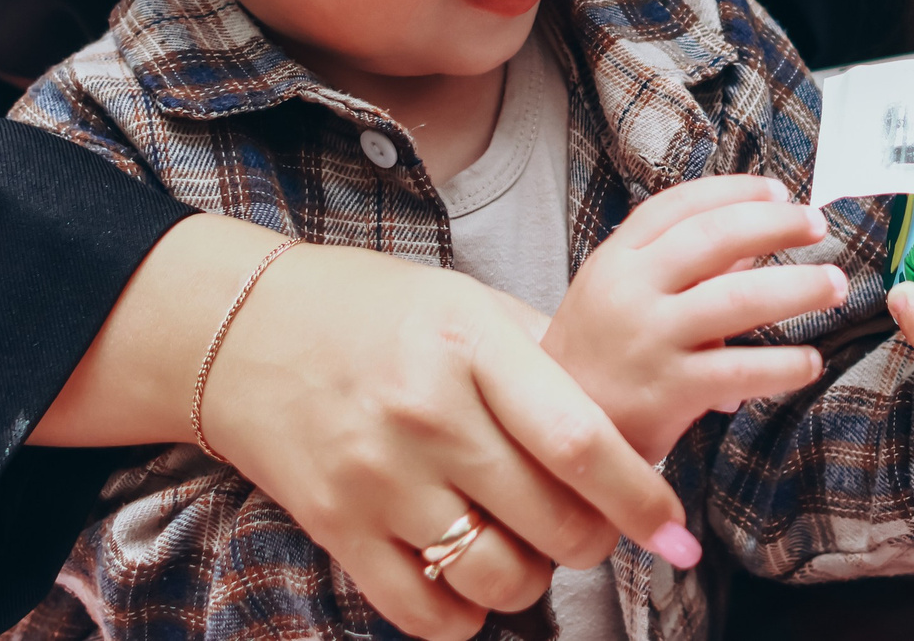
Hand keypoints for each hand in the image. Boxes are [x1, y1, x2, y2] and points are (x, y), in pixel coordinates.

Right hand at [198, 232, 700, 638]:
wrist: (241, 330)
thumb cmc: (373, 312)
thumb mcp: (466, 303)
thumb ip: (545, 359)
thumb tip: (634, 419)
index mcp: (470, 343)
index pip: (577, 439)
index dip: (638, 497)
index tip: (672, 530)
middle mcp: (426, 412)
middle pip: (550, 519)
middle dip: (595, 542)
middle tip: (593, 529)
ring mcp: (377, 475)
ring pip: (499, 575)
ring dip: (534, 579)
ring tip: (525, 548)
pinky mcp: (335, 527)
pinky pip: (426, 612)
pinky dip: (467, 614)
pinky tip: (471, 579)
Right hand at [542, 176, 846, 462]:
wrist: (549, 435)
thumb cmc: (596, 357)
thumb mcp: (618, 295)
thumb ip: (676, 266)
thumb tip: (751, 242)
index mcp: (617, 258)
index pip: (680, 205)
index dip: (735, 190)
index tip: (780, 190)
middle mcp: (631, 290)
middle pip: (715, 238)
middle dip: (776, 225)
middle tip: (818, 226)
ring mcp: (650, 340)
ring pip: (738, 299)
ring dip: (797, 288)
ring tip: (834, 285)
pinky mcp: (668, 392)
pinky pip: (740, 371)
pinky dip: (784, 364)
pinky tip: (809, 361)